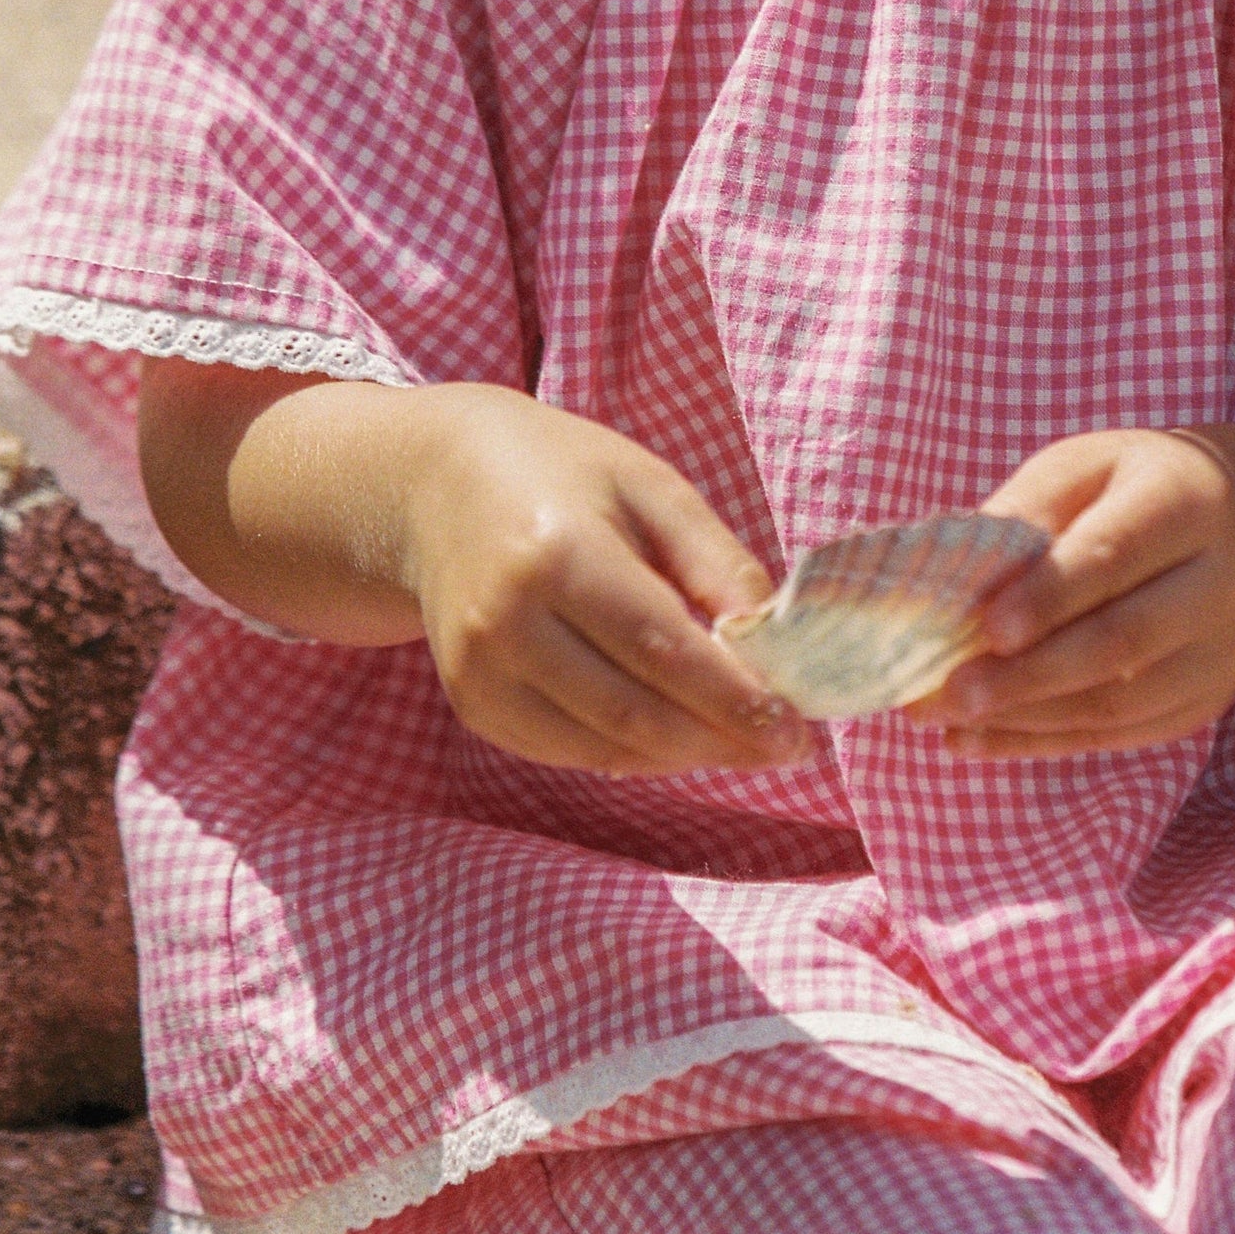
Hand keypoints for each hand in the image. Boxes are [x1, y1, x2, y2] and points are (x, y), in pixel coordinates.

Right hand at [404, 392, 812, 775]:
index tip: (797, 728)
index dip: (735, 701)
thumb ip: (716, 563)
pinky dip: (633, 755)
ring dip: (685, 756)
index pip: (663, 651)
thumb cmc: (561, 477)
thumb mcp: (650, 488)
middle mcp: (506, 622)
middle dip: (723, 741)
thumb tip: (775, 643)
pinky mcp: (473, 704)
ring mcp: (480, 672)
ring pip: (604, 747)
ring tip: (740, 741)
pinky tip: (676, 736)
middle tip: (787, 748)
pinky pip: (569, 753)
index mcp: (558, 553)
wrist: (436, 486)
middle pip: (635, 714)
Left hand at [905, 428, 1234, 756]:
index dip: (1050, 597)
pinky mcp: (1205, 702)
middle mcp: (1224, 583)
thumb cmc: (1130, 492)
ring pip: (1121, 704)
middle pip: (1124, 641)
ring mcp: (1223, 653)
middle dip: (1029, 675)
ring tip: (948, 717)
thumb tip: (957, 582)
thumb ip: (1025, 512)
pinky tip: (980, 739)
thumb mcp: (1082, 470)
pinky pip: (1119, 735)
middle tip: (949, 695)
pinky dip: (1042, 742)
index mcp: (1190, 503)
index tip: (987, 630)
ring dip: (1025, 718)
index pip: (1116, 554)